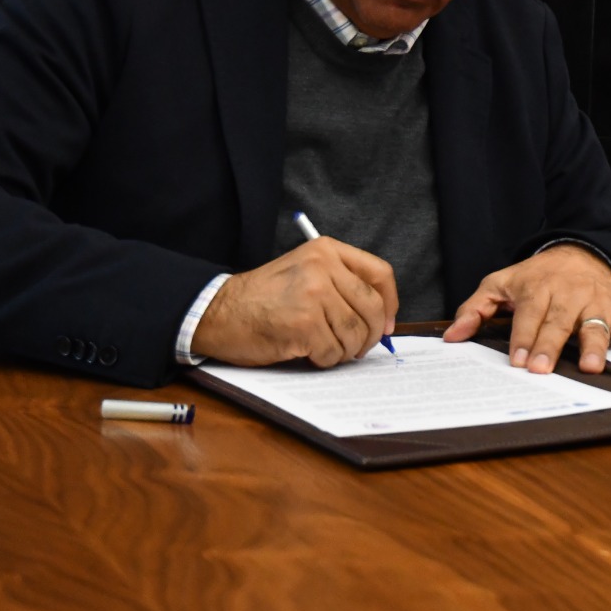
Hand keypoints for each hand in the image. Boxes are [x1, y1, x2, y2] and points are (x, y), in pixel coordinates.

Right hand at [192, 237, 398, 366]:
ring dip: (346, 350)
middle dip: (372, 334)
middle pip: (373, 307)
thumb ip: (341, 282)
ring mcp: (314, 295)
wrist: (219, 311)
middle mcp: (323, 268)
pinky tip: (310, 353)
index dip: (390, 303)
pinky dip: (326, 359)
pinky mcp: (304, 324)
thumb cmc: (263, 297)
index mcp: (326, 250)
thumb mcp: (305, 270)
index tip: (388, 323)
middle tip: (361, 347)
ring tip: (328, 348)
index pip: (380, 273)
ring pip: (355, 333)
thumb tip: (384, 316)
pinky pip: (334, 351)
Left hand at [443, 244, 610, 373]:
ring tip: (591, 365)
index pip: (529, 315)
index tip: (518, 360)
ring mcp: (595, 303)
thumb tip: (452, 336)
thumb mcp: (501, 283)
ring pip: (594, 324)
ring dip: (594, 345)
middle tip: (543, 369)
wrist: (580, 251)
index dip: (523, 337)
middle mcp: (568, 294)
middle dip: (551, 345)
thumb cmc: (537, 275)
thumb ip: (476, 309)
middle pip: (559, 322)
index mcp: (538, 288)